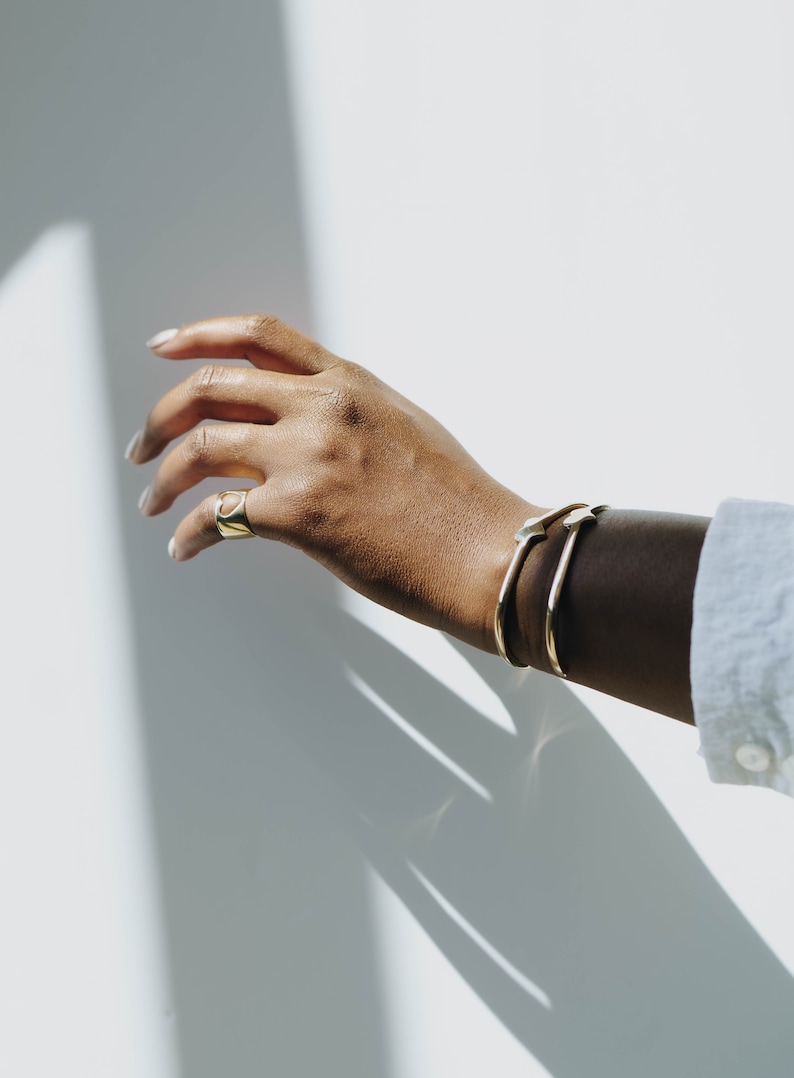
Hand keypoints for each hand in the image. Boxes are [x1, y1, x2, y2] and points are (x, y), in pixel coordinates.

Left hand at [127, 313, 537, 651]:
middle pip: (209, 387)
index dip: (198, 335)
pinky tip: (185, 548)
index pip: (258, 336)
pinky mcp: (298, 514)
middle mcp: (320, 409)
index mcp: (347, 383)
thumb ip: (345, 412)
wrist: (486, 551)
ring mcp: (306, 458)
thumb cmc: (456, 499)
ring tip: (152, 500)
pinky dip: (189, 533)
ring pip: (200, 446)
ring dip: (162, 476)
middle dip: (160, 416)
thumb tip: (290, 426)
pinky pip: (217, 515)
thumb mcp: (402, 426)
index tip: (162, 347)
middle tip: (141, 445)